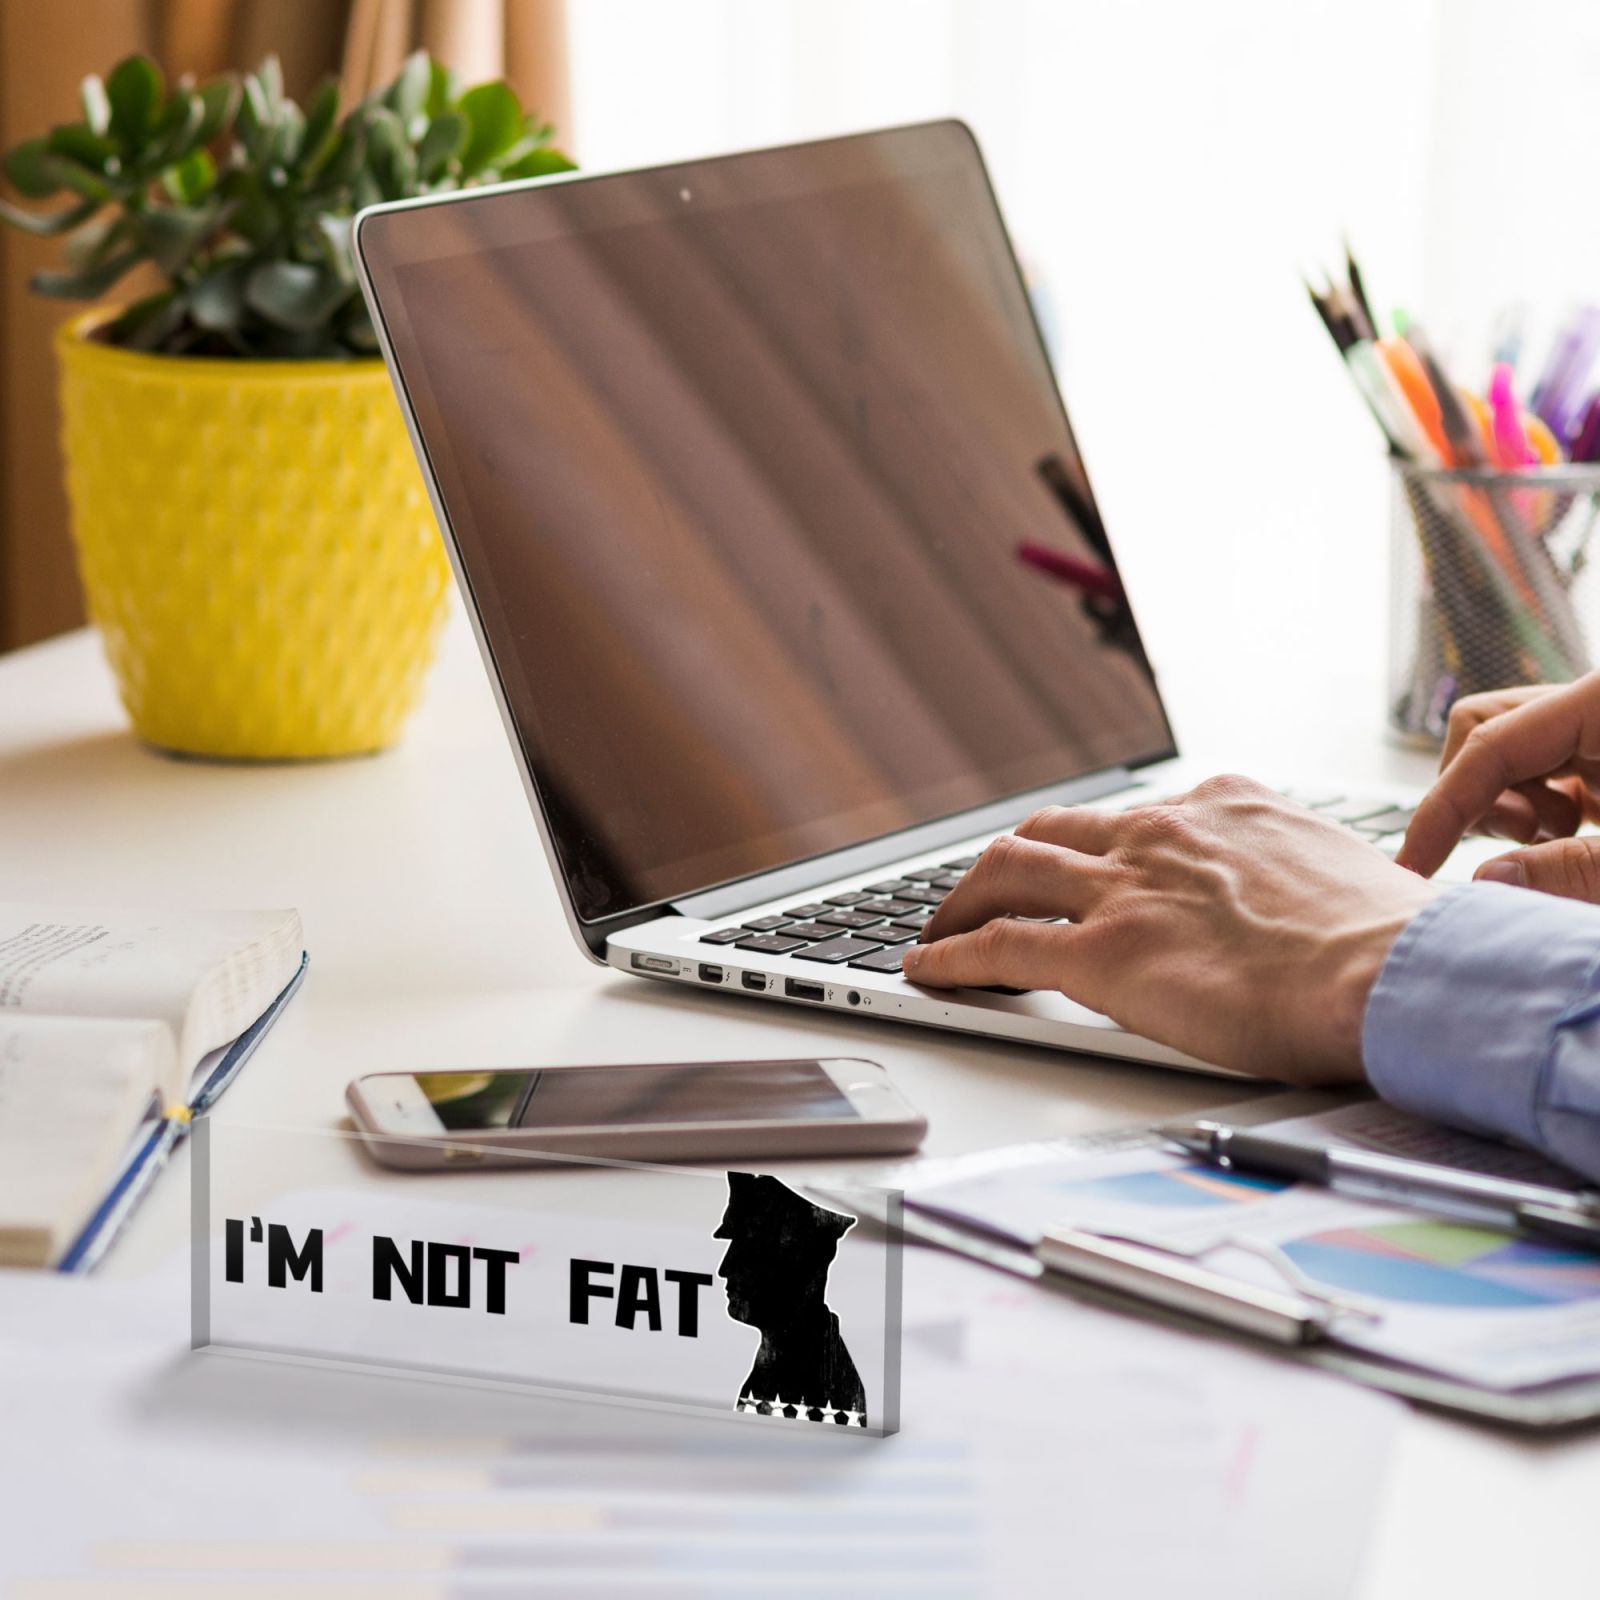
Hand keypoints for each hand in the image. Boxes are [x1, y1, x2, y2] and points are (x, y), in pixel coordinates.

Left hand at [900, 776, 1442, 1081]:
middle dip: (1011, 859)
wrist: (1399, 974)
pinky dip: (953, 955)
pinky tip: (929, 968)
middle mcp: (1164, 834)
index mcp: (1226, 808)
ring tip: (942, 925)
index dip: (1096, 846)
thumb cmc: (1395, 944)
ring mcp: (1126, 889)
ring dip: (964, 898)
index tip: (1085, 865)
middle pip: (1052, 831)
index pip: (1135, 818)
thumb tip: (1314, 913)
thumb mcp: (1346, 879)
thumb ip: (1301, 880)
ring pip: (1008, 871)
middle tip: (990, 890)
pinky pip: (1000, 946)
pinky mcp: (1103, 954)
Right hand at [1397, 673, 1599, 898]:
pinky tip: (1572, 838)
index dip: (1443, 806)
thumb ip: (1576, 871)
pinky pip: (1542, 771)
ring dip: (1514, 807)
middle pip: (1486, 732)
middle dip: (1481, 796)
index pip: (1491, 741)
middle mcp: (1591, 705)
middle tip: (1526, 842)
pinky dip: (1539, 814)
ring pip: (1507, 753)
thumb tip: (1486, 877)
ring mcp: (1594, 729)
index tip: (1413, 865)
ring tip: (1567, 839)